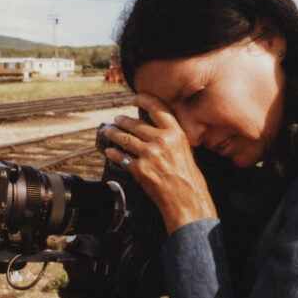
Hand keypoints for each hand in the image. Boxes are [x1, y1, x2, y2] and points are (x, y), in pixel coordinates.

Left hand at [102, 93, 216, 233]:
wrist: (187, 198)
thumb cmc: (188, 177)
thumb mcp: (185, 150)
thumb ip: (170, 137)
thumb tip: (152, 128)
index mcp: (175, 133)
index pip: (157, 108)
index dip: (143, 100)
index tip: (135, 98)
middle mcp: (162, 141)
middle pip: (136, 124)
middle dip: (122, 120)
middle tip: (116, 119)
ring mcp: (150, 155)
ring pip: (125, 139)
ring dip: (113, 134)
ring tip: (108, 131)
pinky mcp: (140, 170)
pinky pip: (122, 158)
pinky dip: (113, 154)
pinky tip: (109, 151)